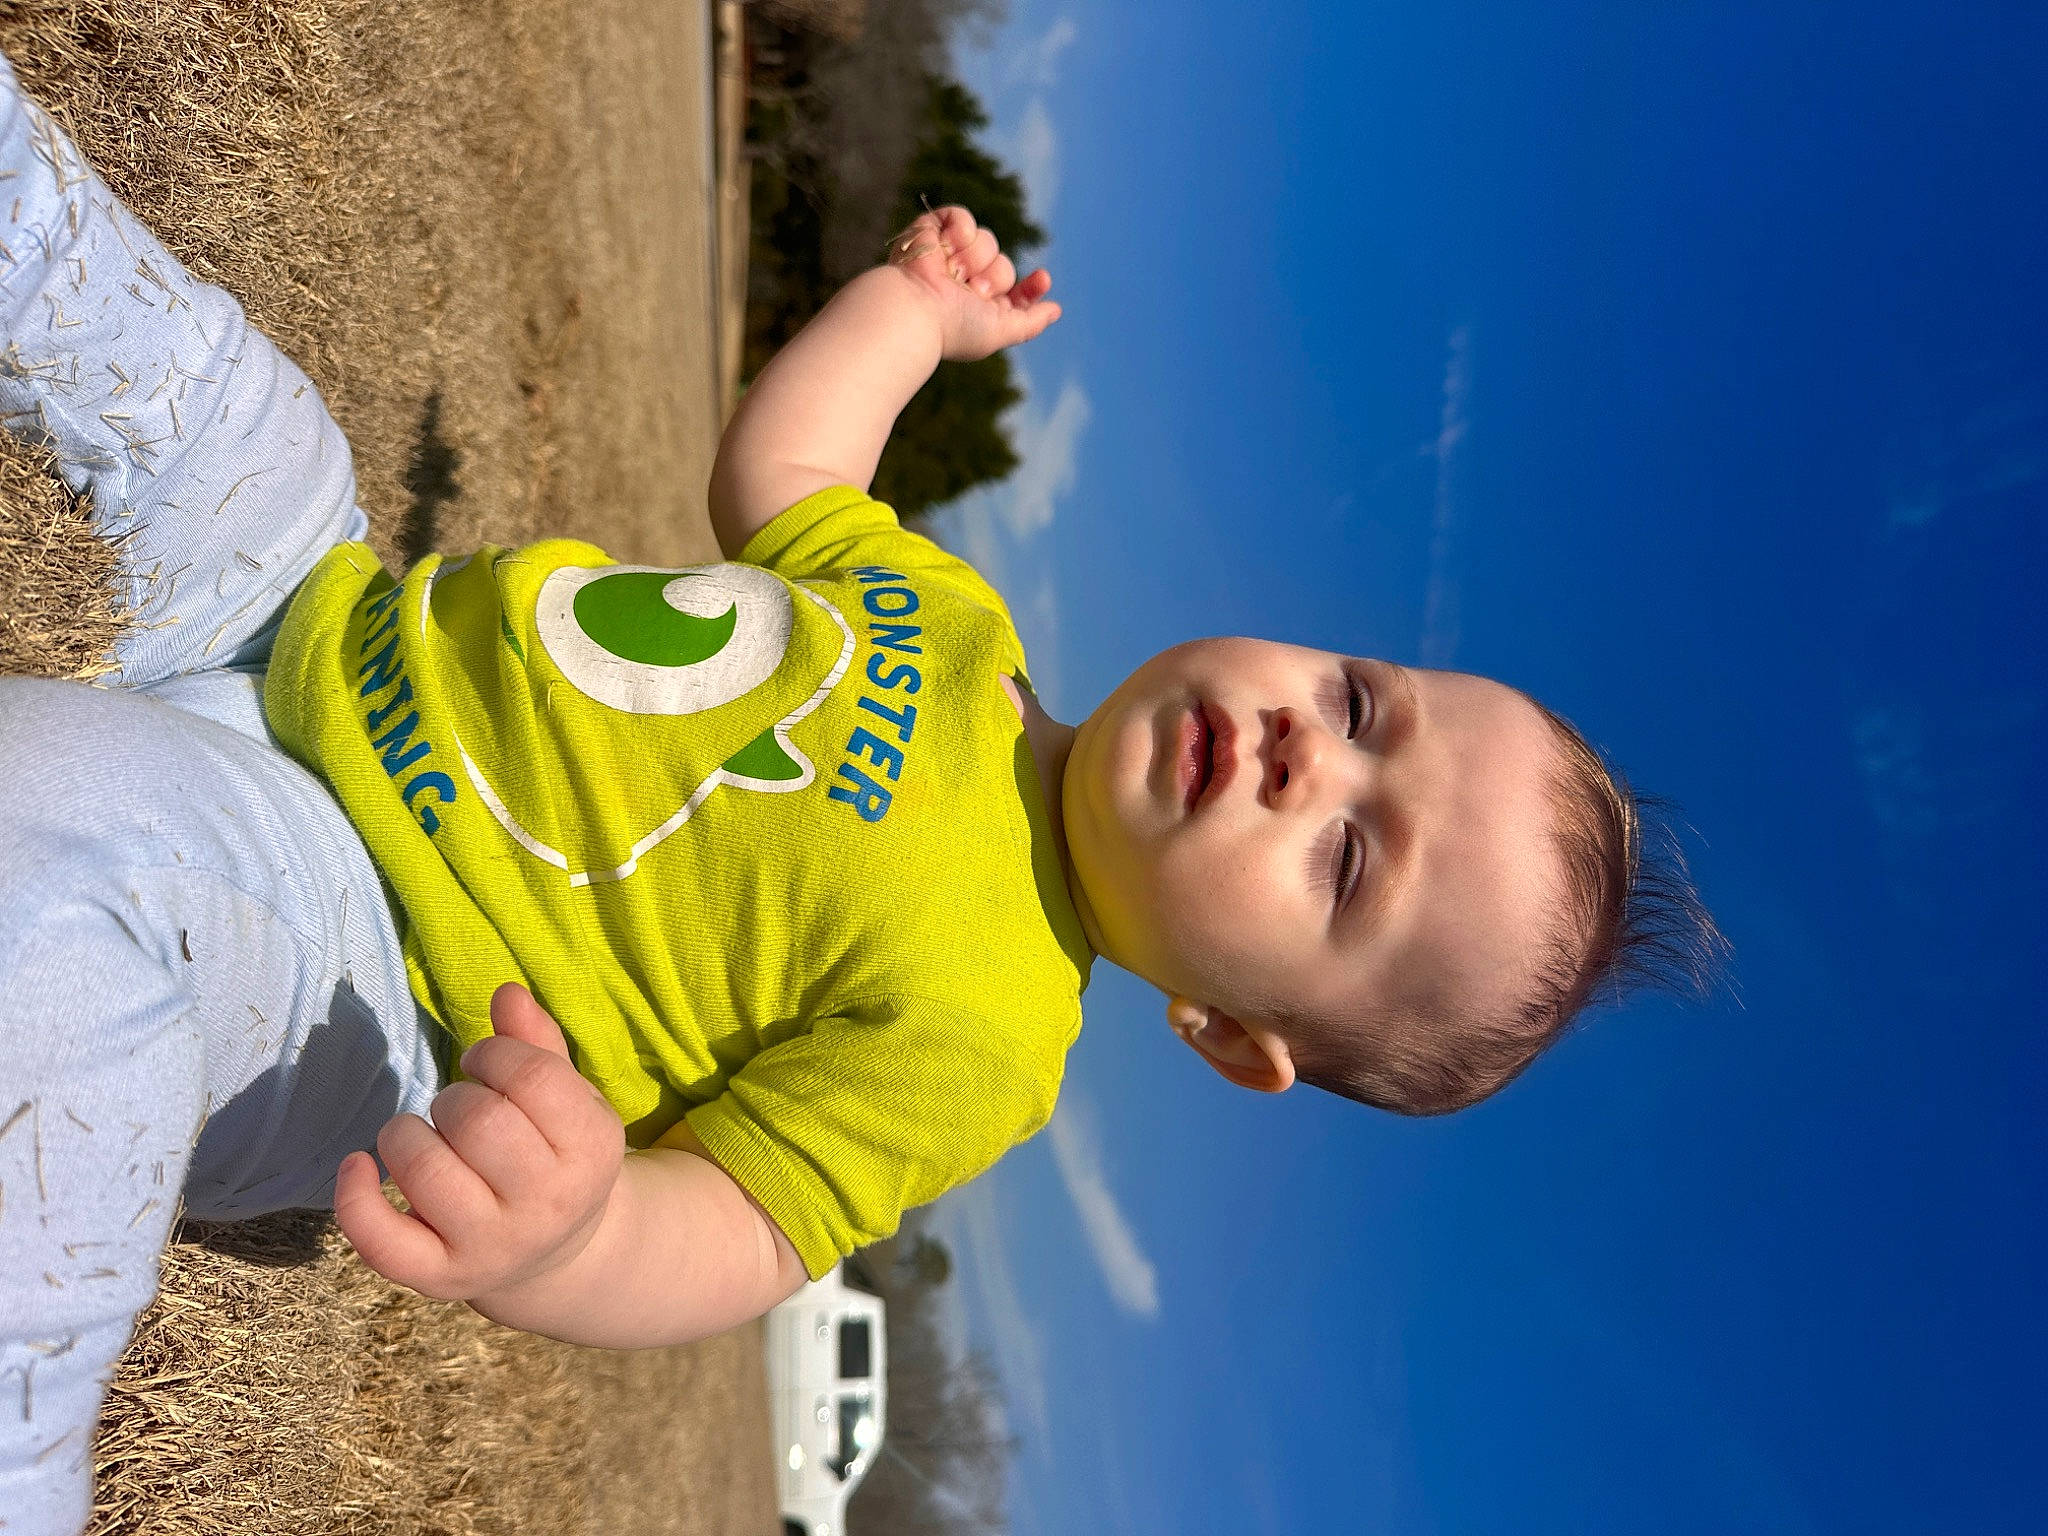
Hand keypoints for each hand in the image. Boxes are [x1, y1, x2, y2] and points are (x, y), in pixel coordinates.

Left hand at [335, 982, 626, 1303]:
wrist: (558, 1257)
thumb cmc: (556, 1157)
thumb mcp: (569, 1101)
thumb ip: (538, 1044)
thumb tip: (506, 993)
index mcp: (592, 1151)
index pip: (534, 1078)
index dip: (495, 1053)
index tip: (485, 1063)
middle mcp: (547, 1205)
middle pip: (478, 1122)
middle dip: (453, 1097)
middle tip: (458, 1109)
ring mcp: (492, 1247)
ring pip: (424, 1171)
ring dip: (404, 1134)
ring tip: (420, 1136)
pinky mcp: (440, 1278)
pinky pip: (381, 1241)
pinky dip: (354, 1198)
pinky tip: (357, 1165)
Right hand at [885, 204, 1060, 361]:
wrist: (916, 308)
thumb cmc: (955, 326)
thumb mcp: (1001, 331)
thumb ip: (1030, 323)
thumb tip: (1055, 310)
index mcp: (979, 306)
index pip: (1016, 291)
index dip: (1031, 286)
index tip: (1042, 279)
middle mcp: (964, 281)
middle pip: (1003, 264)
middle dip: (993, 276)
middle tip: (970, 290)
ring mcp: (948, 255)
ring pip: (986, 240)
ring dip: (974, 259)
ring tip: (951, 274)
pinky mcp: (931, 230)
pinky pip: (961, 216)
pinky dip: (959, 231)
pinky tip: (945, 248)